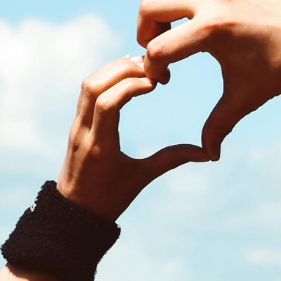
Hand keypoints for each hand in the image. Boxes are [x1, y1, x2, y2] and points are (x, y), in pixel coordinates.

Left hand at [57, 55, 209, 220]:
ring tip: (142, 67)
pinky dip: (106, 77)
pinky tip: (127, 74)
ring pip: (87, 84)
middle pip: (93, 85)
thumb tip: (207, 153)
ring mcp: (76, 126)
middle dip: (122, 70)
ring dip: (113, 70)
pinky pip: (87, 92)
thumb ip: (172, 160)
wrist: (74, 213)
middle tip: (152, 68)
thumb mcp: (141, 179)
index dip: (131, 86)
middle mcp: (83, 132)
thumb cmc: (109, 200)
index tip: (156, 83)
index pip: (107, 103)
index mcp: (99, 146)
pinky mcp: (76, 124)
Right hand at [137, 0, 280, 157]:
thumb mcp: (246, 98)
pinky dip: (172, 8)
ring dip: (154, 17)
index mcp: (213, 29)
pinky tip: (190, 33)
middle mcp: (211, 0)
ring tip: (171, 42)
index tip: (166, 83)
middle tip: (159, 57)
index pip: (158, 48)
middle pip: (149, 6)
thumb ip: (219, 125)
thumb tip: (209, 155)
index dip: (153, 70)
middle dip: (144, 34)